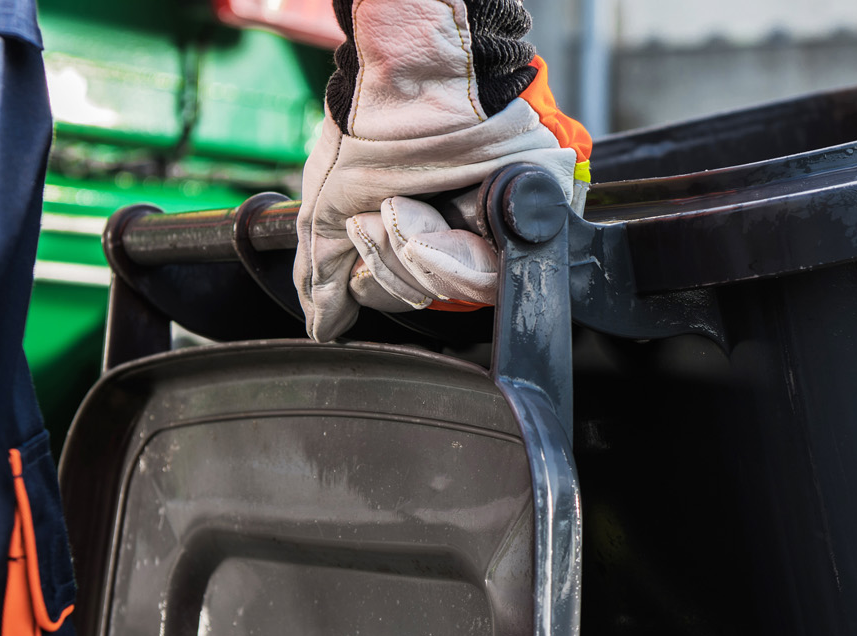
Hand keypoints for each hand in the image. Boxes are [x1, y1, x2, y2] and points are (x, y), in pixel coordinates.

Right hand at [295, 0, 590, 340]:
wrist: (413, 86)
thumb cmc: (371, 130)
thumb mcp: (331, 208)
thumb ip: (325, 273)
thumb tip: (324, 327)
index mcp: (420, 232)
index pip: (400, 295)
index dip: (378, 276)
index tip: (366, 230)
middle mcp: (462, 236)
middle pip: (428, 298)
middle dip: (395, 258)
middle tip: (390, 210)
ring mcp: (499, 232)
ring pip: (458, 293)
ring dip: (417, 250)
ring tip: (410, 204)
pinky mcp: (532, 225)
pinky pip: (494, 278)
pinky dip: (452, 252)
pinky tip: (439, 215)